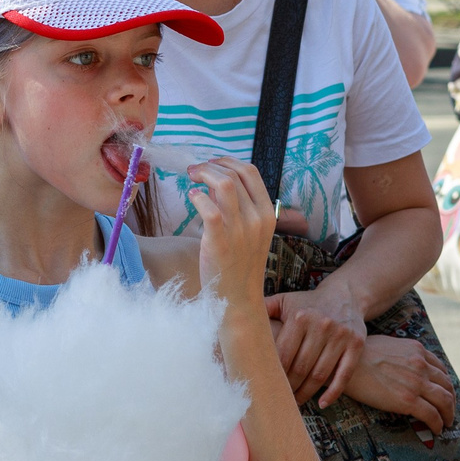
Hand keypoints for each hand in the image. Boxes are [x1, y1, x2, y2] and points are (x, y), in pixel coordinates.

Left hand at [182, 155, 278, 312]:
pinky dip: (198, 197)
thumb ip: (241, 207)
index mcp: (267, 213)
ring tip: (191, 179)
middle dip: (210, 165)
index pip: (250, 171)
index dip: (227, 161)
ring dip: (203, 174)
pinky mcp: (220, 242)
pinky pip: (209, 208)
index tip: (211, 164)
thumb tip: (217, 180)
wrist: (238, 299)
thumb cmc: (240, 264)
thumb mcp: (251, 232)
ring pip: (224, 184)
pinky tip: (192, 197)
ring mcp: (240, 230)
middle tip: (194, 171)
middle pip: (234, 174)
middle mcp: (257, 219)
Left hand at [265, 275, 365, 407]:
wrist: (346, 294)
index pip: (283, 354)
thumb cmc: (308, 303)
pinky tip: (321, 403)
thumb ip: (262, 310)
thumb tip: (233, 320)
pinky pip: (344, 374)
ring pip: (320, 375)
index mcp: (300, 317)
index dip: (273, 374)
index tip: (265, 386)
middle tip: (279, 398)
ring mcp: (341, 336)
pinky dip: (333, 392)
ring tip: (295, 402)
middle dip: (288, 387)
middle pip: (301, 368)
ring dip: (306, 393)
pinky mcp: (356, 344)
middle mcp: (322, 325)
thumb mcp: (285, 301)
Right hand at [341, 334, 453, 430]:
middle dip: (450, 400)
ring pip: (444, 401)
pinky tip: (437, 429)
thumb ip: (401, 354)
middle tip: (449, 410)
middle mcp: (421, 365)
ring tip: (447, 422)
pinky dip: (438, 423)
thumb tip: (402, 364)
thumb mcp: (387, 345)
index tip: (443, 392)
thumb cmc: (357, 356)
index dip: (445, 383)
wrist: (344, 366)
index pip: (440, 369)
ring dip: (449, 414)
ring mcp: (416, 383)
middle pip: (447, 385)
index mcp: (416, 350)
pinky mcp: (408, 400)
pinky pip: (432, 415)